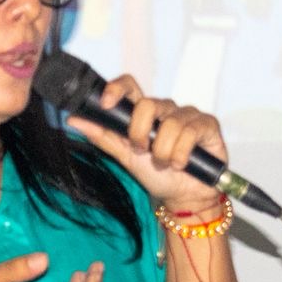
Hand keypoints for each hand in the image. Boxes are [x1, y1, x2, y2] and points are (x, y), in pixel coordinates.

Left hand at [67, 75, 228, 211]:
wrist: (183, 197)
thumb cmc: (156, 174)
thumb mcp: (125, 156)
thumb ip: (103, 136)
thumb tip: (73, 119)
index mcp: (143, 112)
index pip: (129, 85)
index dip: (116, 88)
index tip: (106, 104)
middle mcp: (165, 108)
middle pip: (148, 104)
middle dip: (140, 133)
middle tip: (143, 151)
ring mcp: (187, 114)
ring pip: (170, 123)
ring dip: (164, 152)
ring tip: (167, 164)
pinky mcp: (207, 124)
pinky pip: (190, 131)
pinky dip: (182, 153)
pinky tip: (183, 164)